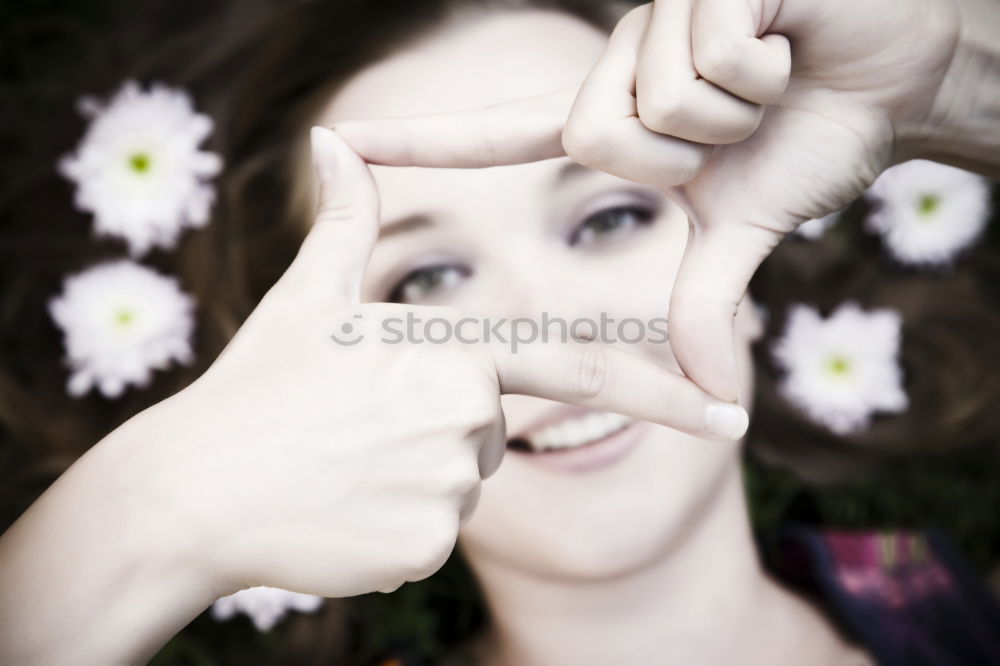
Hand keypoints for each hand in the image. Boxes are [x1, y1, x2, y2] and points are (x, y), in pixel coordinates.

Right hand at [131, 126, 748, 600]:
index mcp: (454, 349)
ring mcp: (447, 490)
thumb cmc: (255, 389)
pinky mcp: (424, 548)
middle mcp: (465, 417)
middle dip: (444, 429)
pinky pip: (432, 534)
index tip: (735, 417)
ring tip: (341, 465)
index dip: (669, 394)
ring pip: (464, 484)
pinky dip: (396, 524)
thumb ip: (347, 223)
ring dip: (415, 475)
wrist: (190, 493)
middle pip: (491, 429)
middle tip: (360, 427)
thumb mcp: (307, 298)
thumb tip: (333, 141)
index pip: (582, 367)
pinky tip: (340, 509)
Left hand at [332, 0, 961, 401]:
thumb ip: (703, 296)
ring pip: (655, 103)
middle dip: (688, 152)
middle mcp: (617, 64)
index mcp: (615, 119)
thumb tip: (709, 393)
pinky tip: (786, 34)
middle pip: (594, 138)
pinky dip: (768, 64)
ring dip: (738, 110)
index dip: (422, 146)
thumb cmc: (817, 130)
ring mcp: (653, 17)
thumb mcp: (745, 226)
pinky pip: (708, 56)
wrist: (898, 69)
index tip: (342, 143)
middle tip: (742, 118)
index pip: (498, 139)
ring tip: (770, 73)